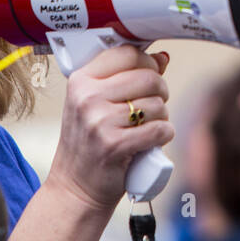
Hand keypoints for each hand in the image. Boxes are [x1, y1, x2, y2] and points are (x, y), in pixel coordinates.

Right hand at [44, 46, 174, 214]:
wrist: (74, 187)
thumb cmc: (89, 142)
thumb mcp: (95, 104)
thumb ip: (124, 78)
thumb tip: (162, 57)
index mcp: (81, 81)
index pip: (127, 53)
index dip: (147, 62)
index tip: (150, 73)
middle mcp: (87, 98)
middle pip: (148, 77)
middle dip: (160, 91)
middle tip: (153, 105)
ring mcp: (99, 122)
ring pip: (157, 104)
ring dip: (162, 116)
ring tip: (147, 126)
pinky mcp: (114, 145)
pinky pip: (160, 129)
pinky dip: (164, 134)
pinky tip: (154, 139)